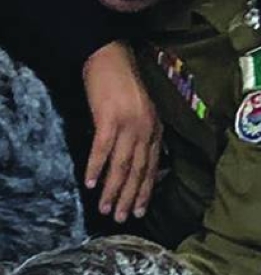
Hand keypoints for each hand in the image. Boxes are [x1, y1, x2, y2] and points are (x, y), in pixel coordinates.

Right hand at [82, 41, 161, 221]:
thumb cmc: (124, 83)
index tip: (141, 211)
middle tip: (122, 218)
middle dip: (130, 198)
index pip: (153, 168)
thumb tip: (144, 160)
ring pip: (122, 166)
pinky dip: (96, 168)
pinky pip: (102, 150)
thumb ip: (146, 135)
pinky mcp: (109, 119)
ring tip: (106, 209)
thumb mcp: (144, 111)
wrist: (109, 56)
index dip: (146, 191)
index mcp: (156, 130)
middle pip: (138, 172)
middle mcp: (146, 131)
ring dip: (113, 190)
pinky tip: (91, 184)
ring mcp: (129, 125)